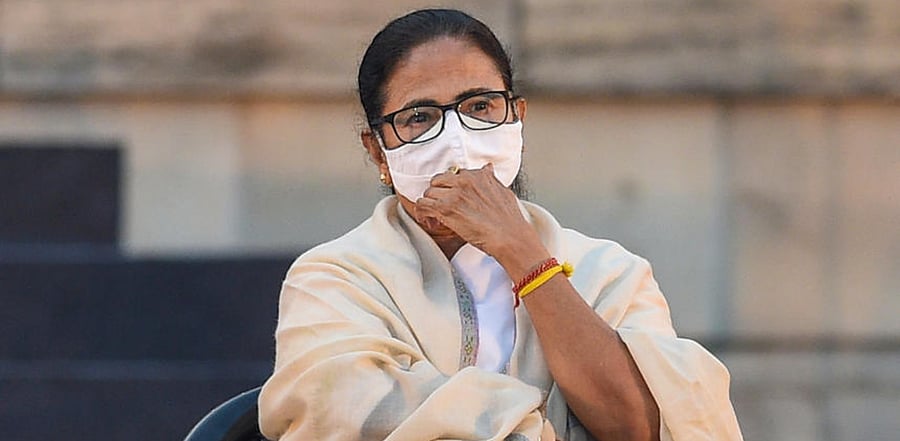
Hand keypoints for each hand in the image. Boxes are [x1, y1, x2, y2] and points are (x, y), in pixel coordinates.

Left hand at [415, 164, 540, 260]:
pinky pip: (423, 205)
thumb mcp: (503, 191)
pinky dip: (422, 214)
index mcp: (478, 175)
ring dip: (430, 205)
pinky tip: (428, 221)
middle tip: (440, 206)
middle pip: (438, 181)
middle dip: (438, 193)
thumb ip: (491, 179)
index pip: (454, 174)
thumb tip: (488, 168)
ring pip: (428, 193)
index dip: (451, 187)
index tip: (452, 197)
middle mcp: (465, 181)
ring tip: (435, 217)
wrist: (510, 236)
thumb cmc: (509, 220)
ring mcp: (454, 194)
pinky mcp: (445, 209)